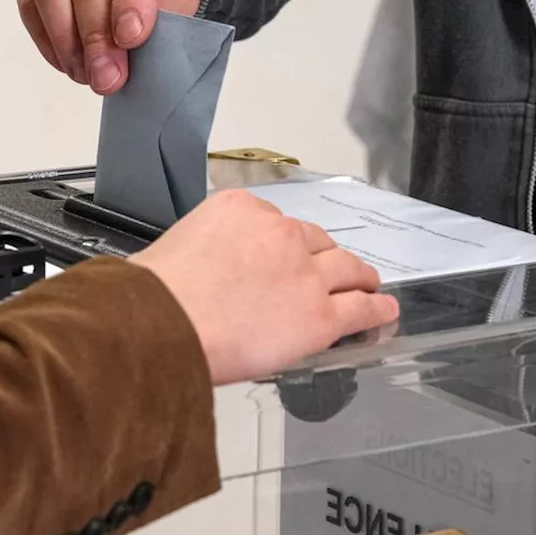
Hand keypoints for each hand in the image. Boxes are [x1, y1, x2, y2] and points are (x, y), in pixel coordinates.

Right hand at [130, 190, 399, 385]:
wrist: (161, 325)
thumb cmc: (152, 297)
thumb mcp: (169, 251)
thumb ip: (197, 256)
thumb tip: (195, 276)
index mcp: (237, 210)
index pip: (271, 222)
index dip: (280, 245)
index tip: (279, 257)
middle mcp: (278, 234)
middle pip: (314, 241)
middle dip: (320, 256)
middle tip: (325, 270)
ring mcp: (305, 274)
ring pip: (345, 269)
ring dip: (359, 276)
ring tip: (367, 284)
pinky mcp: (319, 315)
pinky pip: (359, 309)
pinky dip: (376, 309)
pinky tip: (383, 311)